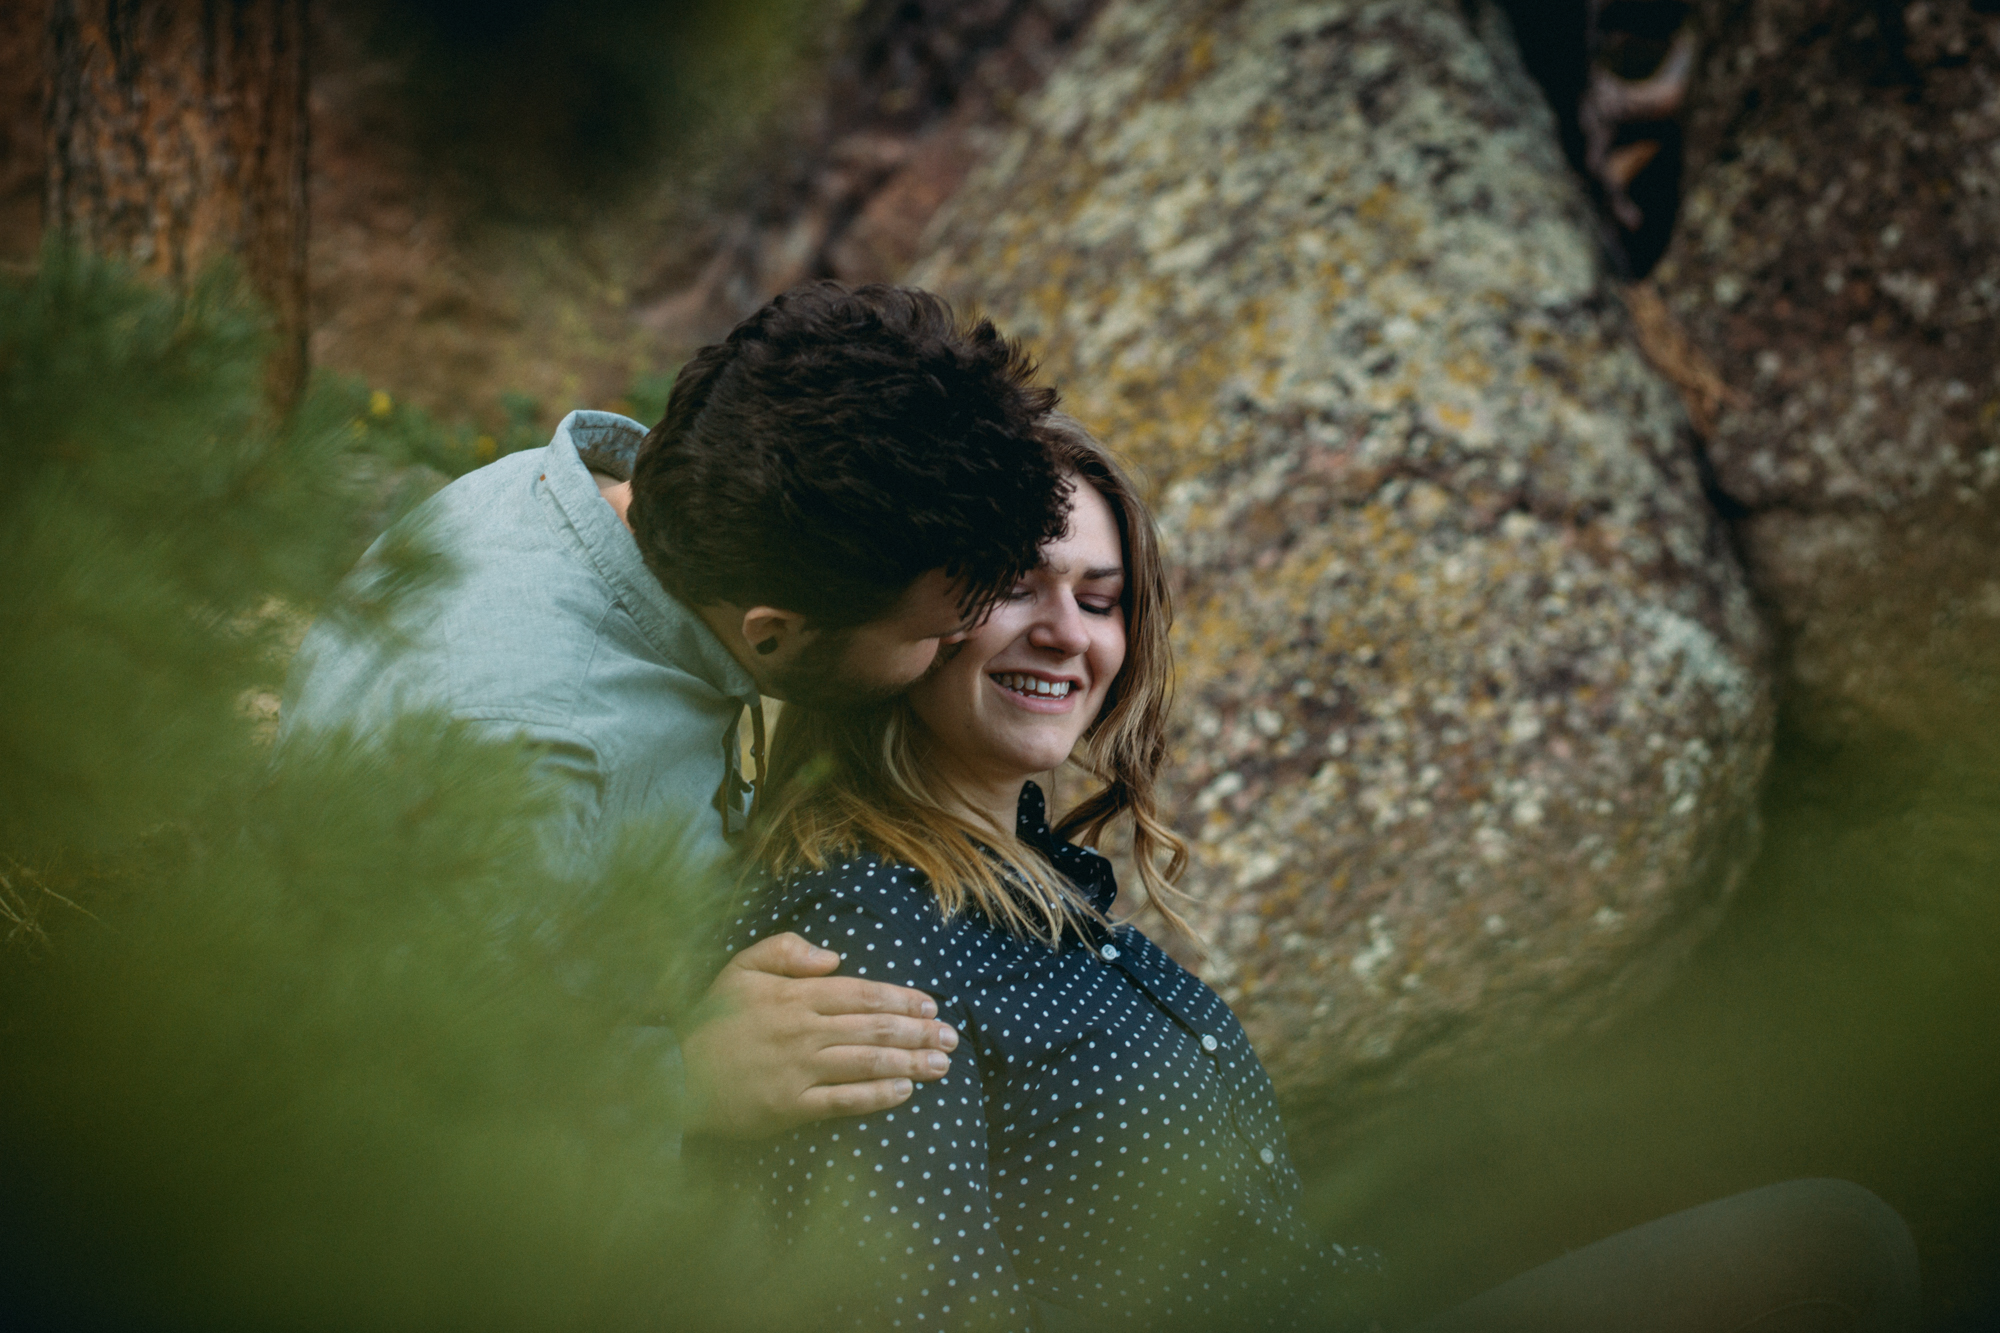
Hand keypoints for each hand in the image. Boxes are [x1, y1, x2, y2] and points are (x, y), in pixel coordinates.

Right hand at [681, 932, 958, 1138]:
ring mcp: (798, 1070)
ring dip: (910, 1062)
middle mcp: (804, 1030)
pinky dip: (876, 1095)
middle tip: (951, 1037)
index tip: (931, 1004)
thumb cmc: (711, 1020)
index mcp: (796, 995)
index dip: (901, 998)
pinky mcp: (790, 1106)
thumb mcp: (740, 968)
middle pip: (874, 1028)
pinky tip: (904, 1091)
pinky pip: (843, 1100)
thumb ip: (785, 950)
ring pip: (866, 1063)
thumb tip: (833, 958)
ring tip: (941, 1064)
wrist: (674, 1074)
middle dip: (918, 1032)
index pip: (861, 993)